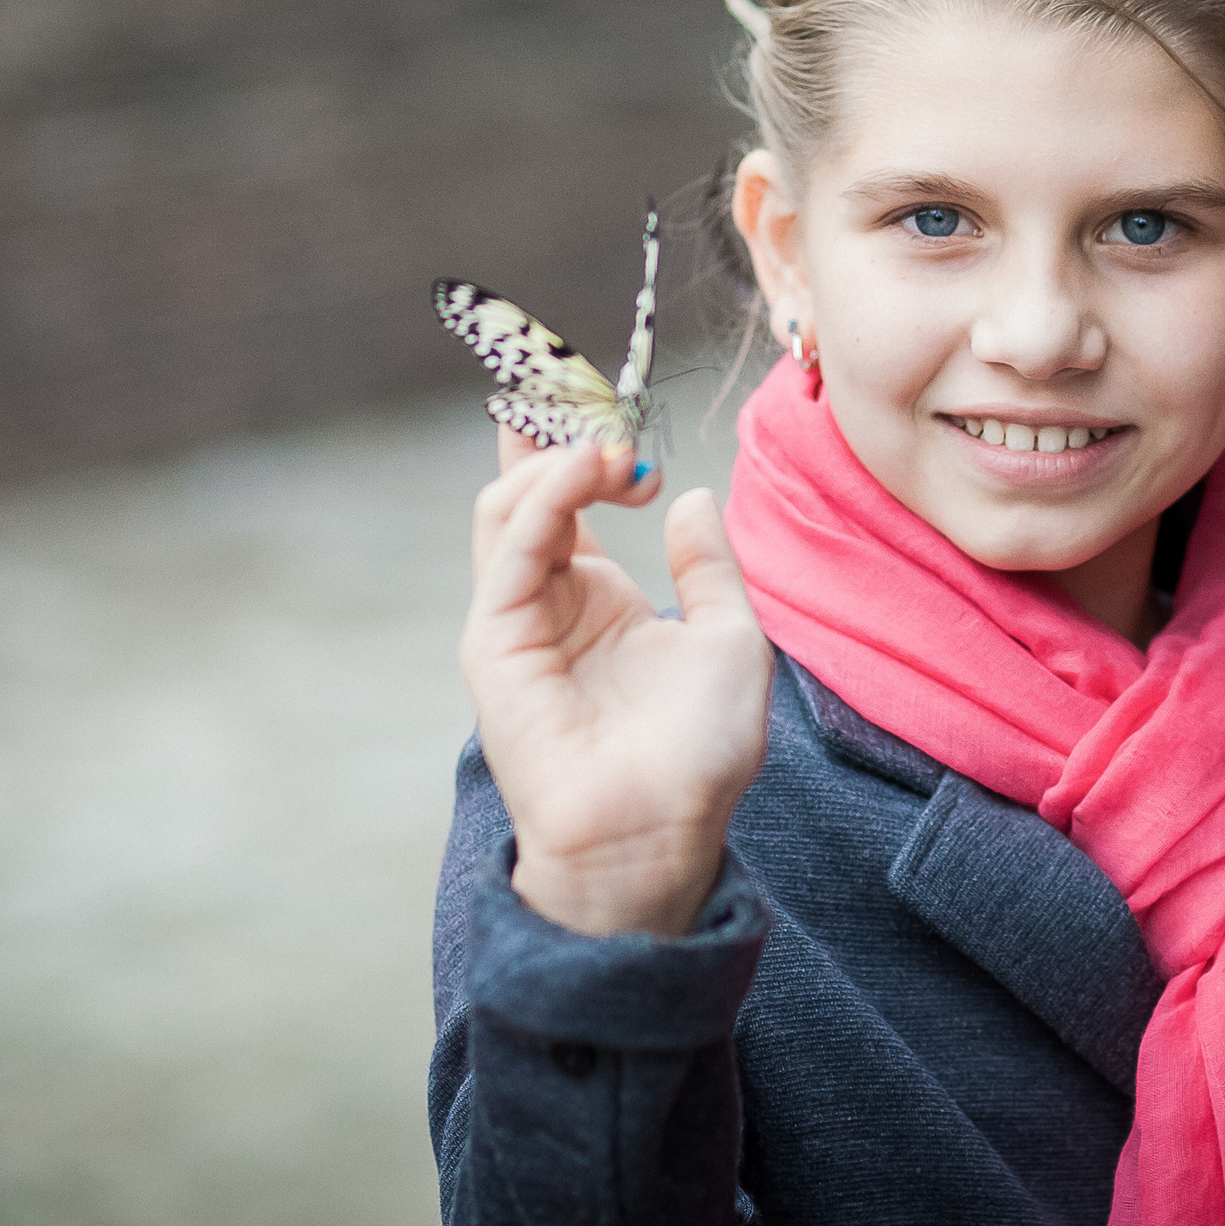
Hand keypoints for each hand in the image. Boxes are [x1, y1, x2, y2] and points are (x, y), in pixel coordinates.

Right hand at [460, 428, 773, 936]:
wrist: (661, 829)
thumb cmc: (699, 752)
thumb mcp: (730, 637)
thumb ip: (706, 565)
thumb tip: (689, 496)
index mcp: (600, 600)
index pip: (570, 497)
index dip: (580, 439)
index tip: (612, 397)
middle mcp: (551, 601)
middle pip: (529, 488)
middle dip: (556, 429)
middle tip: (601, 397)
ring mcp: (517, 618)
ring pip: (509, 506)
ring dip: (558, 457)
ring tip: (612, 445)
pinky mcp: (495, 639)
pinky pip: (510, 546)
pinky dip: (545, 494)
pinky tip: (588, 470)